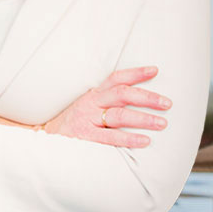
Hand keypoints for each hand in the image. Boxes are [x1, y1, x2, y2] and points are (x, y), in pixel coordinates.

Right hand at [45, 66, 170, 147]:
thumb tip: (135, 99)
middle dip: (147, 97)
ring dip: (143, 118)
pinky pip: (110, 137)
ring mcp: (88, 120)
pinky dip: (129, 138)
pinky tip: (144, 141)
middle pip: (123, 94)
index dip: (136, 73)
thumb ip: (106, 102)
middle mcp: (91, 104)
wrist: (44, 141)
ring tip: (163, 123)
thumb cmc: (72, 124)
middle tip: (168, 103)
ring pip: (120, 115)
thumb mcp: (87, 106)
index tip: (155, 70)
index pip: (116, 78)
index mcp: (93, 94)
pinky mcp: (85, 138)